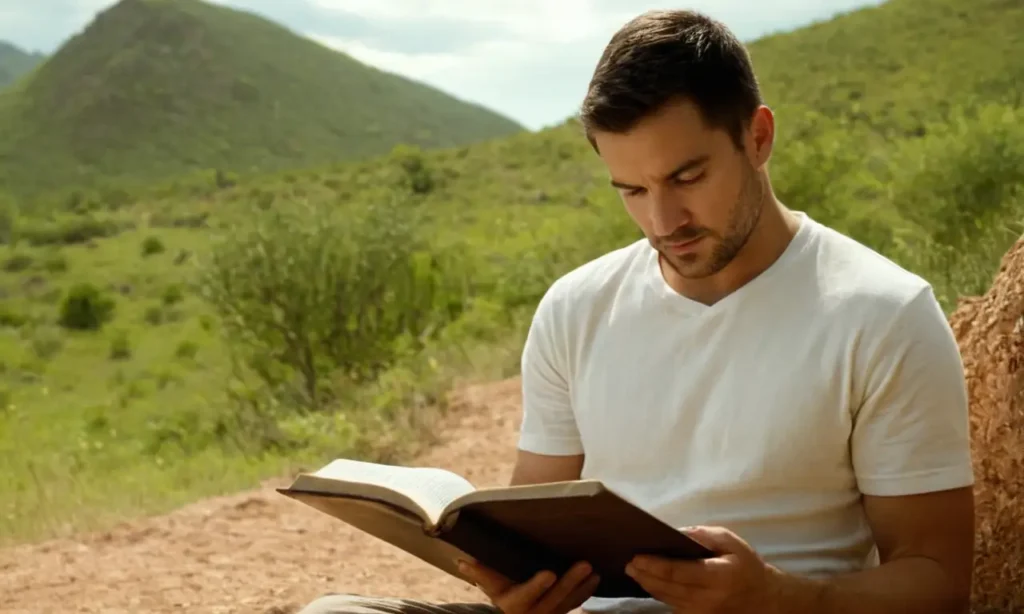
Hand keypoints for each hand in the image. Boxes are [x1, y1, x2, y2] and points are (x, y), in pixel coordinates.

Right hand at [457, 558, 600, 613]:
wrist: (513, 612)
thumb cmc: (500, 593)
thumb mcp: (490, 585)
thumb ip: (479, 572)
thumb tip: (462, 561)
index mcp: (513, 603)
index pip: (524, 596)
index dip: (536, 586)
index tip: (549, 573)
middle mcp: (532, 613)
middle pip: (553, 598)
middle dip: (569, 582)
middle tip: (584, 565)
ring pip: (567, 602)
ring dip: (581, 587)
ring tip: (594, 571)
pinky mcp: (560, 613)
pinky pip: (574, 605)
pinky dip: (585, 593)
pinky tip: (596, 579)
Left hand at [625, 526, 779, 612]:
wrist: (763, 599)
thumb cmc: (745, 566)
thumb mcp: (730, 542)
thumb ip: (703, 535)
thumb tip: (674, 533)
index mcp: (718, 577)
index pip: (679, 573)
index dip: (655, 565)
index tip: (637, 557)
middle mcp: (707, 599)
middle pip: (667, 587)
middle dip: (645, 575)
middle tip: (628, 562)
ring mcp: (701, 613)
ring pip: (666, 598)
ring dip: (647, 584)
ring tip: (633, 570)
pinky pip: (671, 605)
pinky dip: (657, 593)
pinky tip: (648, 580)